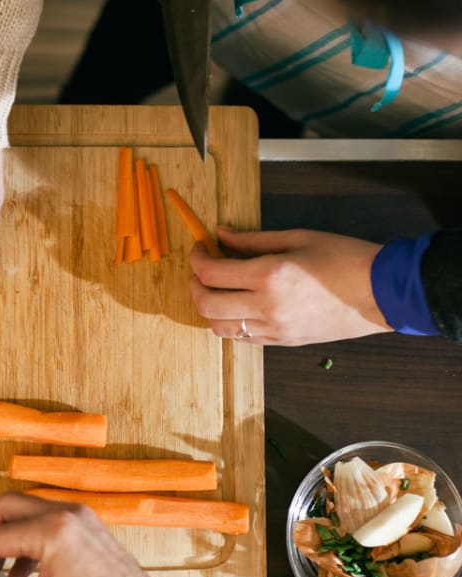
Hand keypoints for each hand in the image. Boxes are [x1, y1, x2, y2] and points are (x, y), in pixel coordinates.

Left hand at [188, 228, 389, 345]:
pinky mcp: (283, 342)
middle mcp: (267, 307)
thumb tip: (221, 235)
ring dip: (209, 309)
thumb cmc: (345, 258)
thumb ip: (253, 240)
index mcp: (269, 276)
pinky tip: (237, 306)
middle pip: (206, 305)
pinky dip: (230, 323)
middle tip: (200, 270)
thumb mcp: (298, 238)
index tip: (200, 248)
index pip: (212, 274)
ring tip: (216, 289)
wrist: (383, 293)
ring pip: (219, 328)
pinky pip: (242, 338)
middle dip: (194, 286)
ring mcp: (274, 329)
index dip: (197, 259)